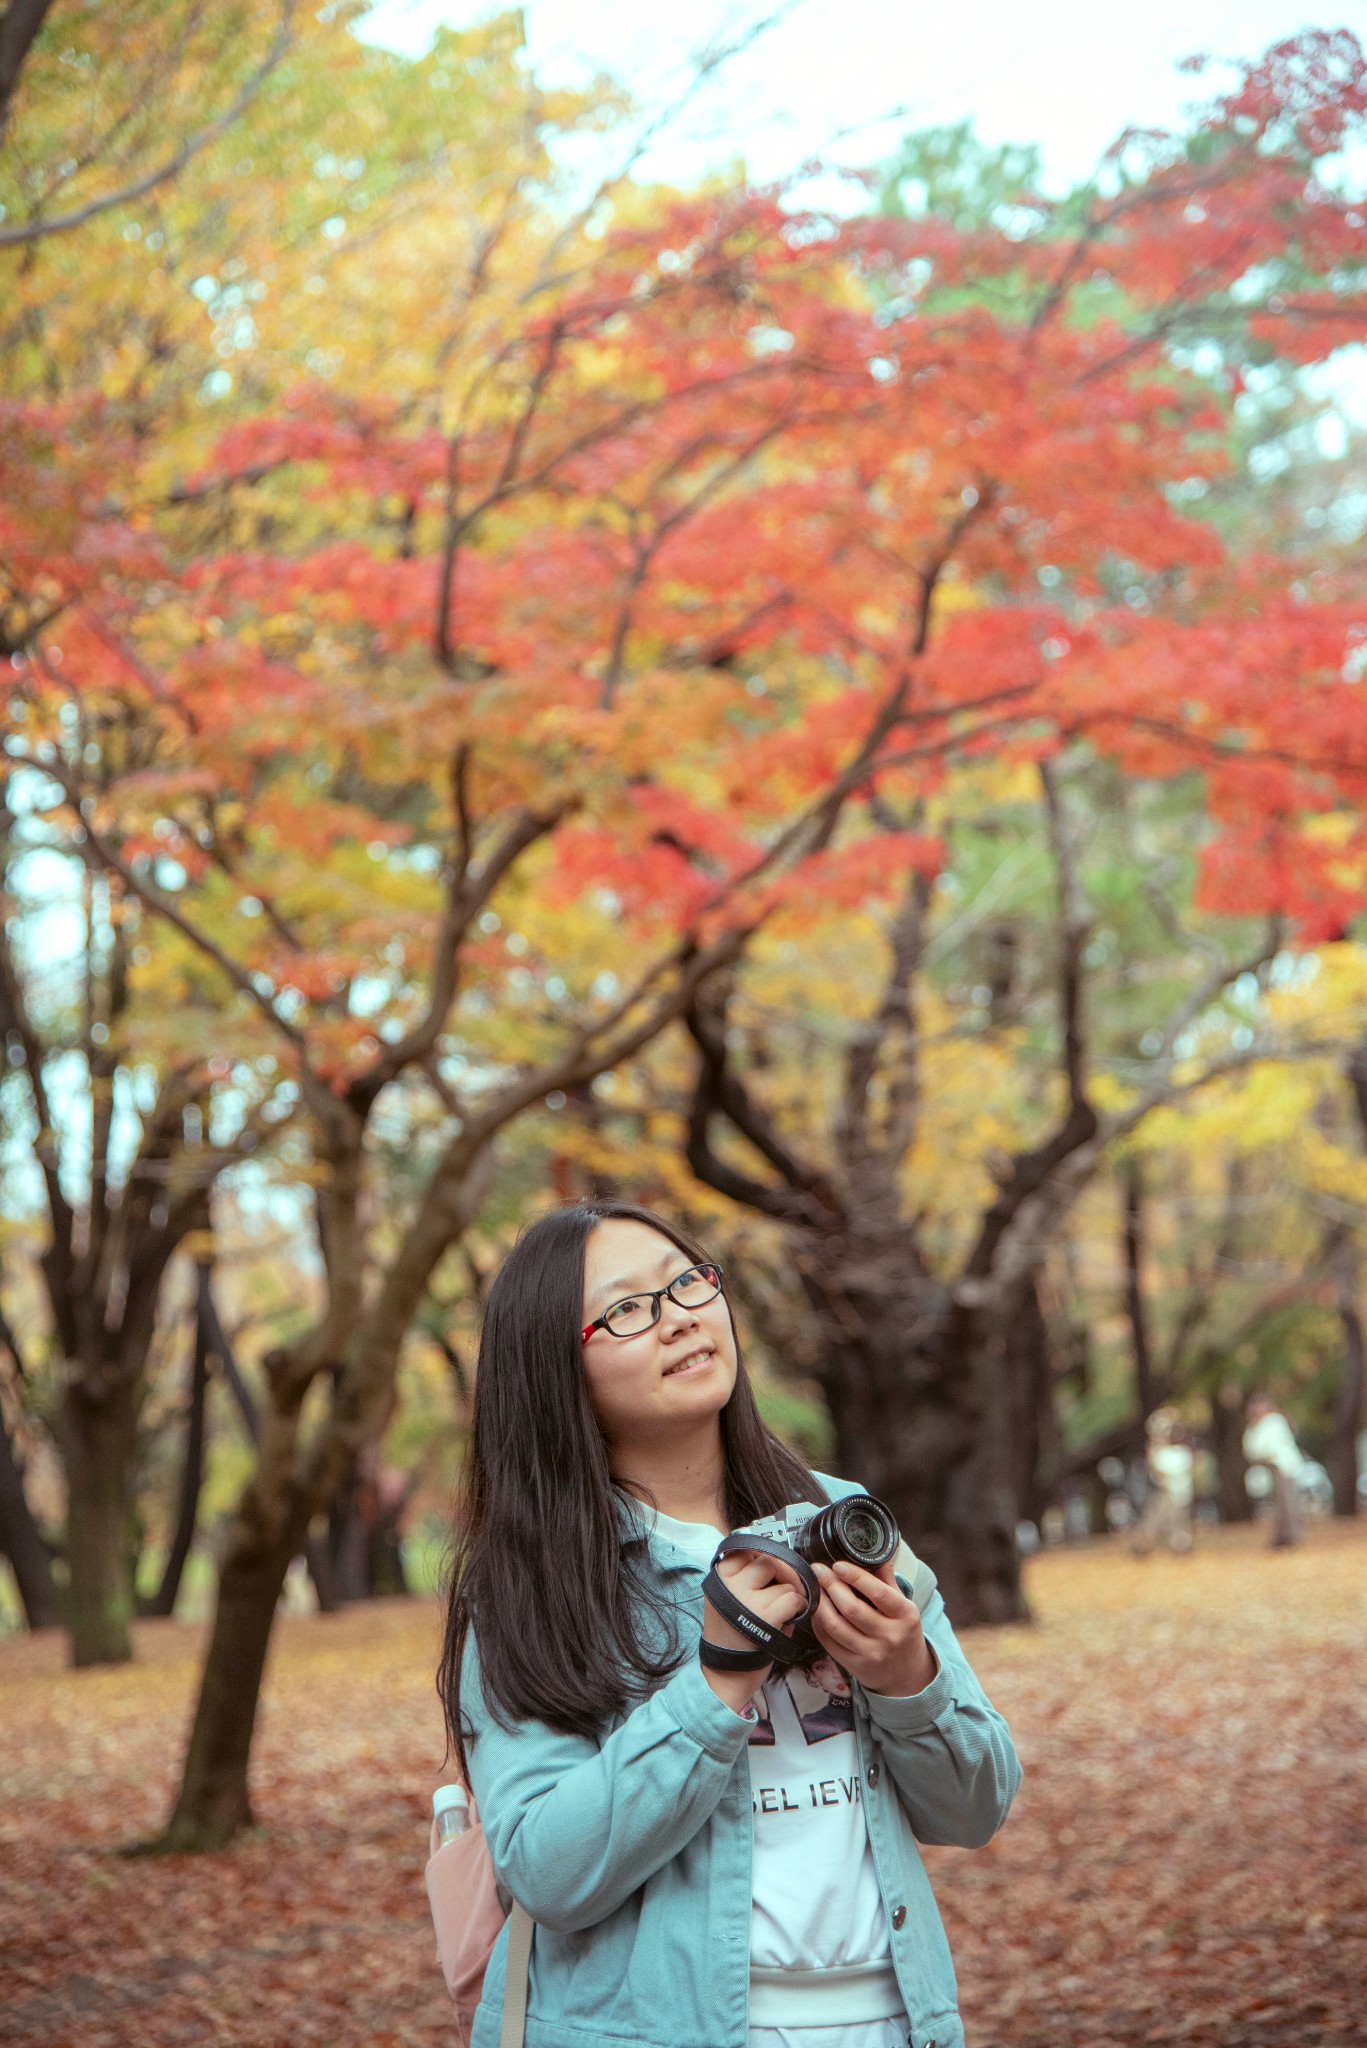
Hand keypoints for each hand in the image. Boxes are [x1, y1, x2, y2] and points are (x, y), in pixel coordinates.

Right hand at [700, 1549, 806, 1714]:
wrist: (726, 1675)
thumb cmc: (733, 1636)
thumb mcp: (729, 1598)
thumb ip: (747, 1576)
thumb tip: (778, 1558)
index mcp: (721, 1576)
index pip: (748, 1548)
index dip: (764, 1558)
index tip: (771, 1572)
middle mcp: (731, 1583)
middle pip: (769, 1561)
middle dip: (783, 1575)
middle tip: (787, 1590)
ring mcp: (748, 1598)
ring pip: (785, 1582)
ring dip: (790, 1596)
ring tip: (782, 1613)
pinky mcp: (765, 1616)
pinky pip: (793, 1599)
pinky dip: (797, 1609)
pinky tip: (790, 1619)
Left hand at [811, 1558, 936, 1696]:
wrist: (907, 1676)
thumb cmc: (903, 1633)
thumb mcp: (904, 1607)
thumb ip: (887, 1581)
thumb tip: (874, 1553)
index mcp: (905, 1616)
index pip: (878, 1593)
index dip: (855, 1577)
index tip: (838, 1565)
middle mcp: (889, 1636)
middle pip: (852, 1609)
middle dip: (831, 1585)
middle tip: (818, 1570)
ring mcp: (871, 1653)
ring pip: (836, 1626)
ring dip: (820, 1604)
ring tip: (814, 1587)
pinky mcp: (855, 1666)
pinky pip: (829, 1642)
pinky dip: (819, 1624)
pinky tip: (816, 1610)